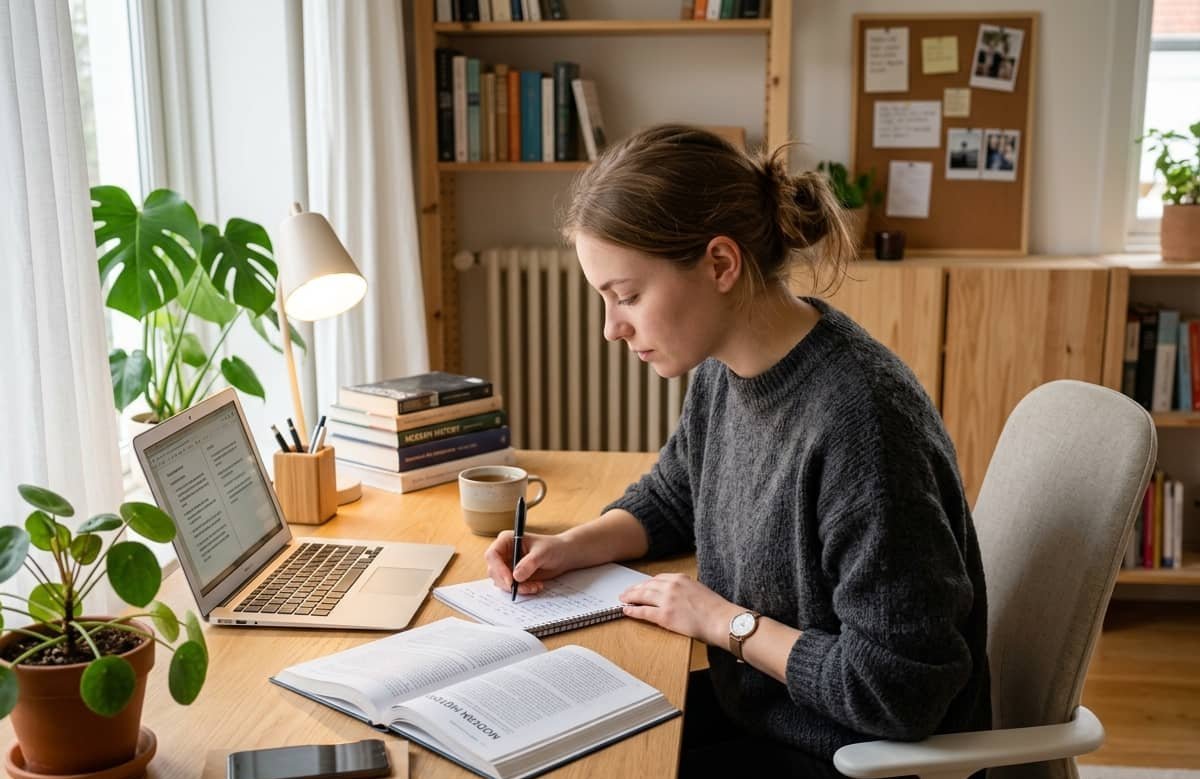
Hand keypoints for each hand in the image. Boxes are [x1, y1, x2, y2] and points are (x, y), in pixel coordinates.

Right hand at [484, 531, 576, 595]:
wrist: (562, 555)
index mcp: (506, 540)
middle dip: (508, 582)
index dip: (498, 568)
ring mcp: (507, 565)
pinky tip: (536, 586)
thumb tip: (516, 576)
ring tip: (535, 586)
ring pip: (502, 582)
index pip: (493, 555)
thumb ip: (529, 563)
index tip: (510, 581)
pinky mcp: (513, 576)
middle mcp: (503, 553)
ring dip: (517, 588)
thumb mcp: (542, 553)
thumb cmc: (552, 547)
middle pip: (494, 571)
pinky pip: (511, 587)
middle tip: (525, 588)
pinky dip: (522, 590)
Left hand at [619, 573, 737, 645]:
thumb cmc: (716, 609)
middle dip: (635, 589)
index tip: (641, 586)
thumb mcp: (699, 590)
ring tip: (623, 600)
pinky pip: (644, 612)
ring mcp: (667, 600)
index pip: (657, 579)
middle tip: (626, 593)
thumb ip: (685, 590)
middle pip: (647, 586)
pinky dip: (633, 611)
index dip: (646, 584)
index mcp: (681, 578)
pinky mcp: (665, 615)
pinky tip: (627, 611)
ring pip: (642, 596)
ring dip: (630, 598)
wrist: (722, 620)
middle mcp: (672, 586)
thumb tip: (678, 597)